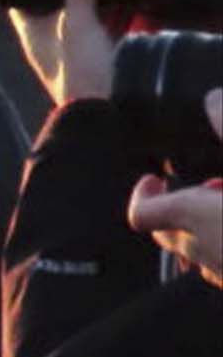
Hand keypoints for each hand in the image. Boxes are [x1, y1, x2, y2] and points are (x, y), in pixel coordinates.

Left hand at [7, 0, 116, 106]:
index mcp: (31, 31)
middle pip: (46, 1)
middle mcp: (47, 38)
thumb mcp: (77, 19)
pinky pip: (98, 22)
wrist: (105, 115)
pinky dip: (105, 8)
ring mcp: (72, 45)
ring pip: (73, 11)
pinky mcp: (96, 51)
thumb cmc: (79, 74)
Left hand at [127, 87, 222, 287]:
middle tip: (202, 186)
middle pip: (173, 237)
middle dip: (179, 210)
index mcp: (201, 219)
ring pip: (204, 255)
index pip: (146, 214)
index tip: (154, 177)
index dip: (144, 196)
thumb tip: (212, 101)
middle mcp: (211, 253)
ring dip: (211, 228)